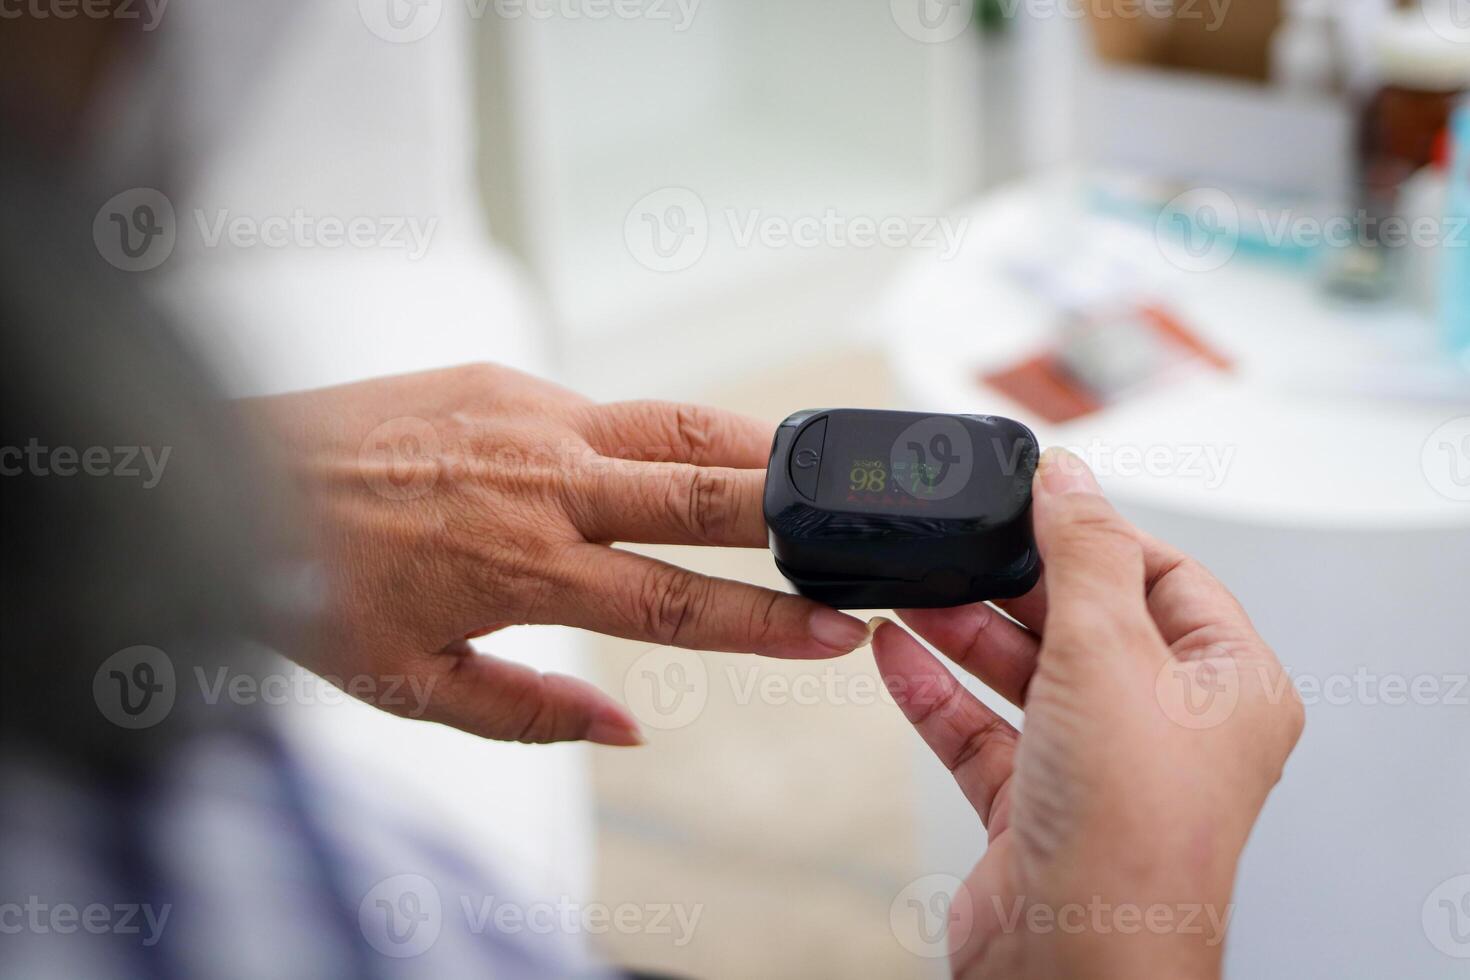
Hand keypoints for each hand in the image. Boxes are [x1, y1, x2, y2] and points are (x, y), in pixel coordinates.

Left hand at [245, 363, 869, 745]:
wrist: (223, 476)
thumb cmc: (308, 589)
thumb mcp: (413, 685)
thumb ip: (530, 712)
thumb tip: (631, 727)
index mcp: (524, 568)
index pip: (680, 601)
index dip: (771, 623)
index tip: (839, 630)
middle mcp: (541, 481)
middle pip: (704, 494)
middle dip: (793, 516)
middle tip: (857, 529)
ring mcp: (526, 416)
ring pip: (673, 425)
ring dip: (750, 445)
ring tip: (806, 464)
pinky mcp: (502, 376)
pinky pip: (607, 405)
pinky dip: (663, 431)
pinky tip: (687, 449)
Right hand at [873, 449, 1303, 978]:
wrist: (1073, 961)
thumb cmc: (1129, 830)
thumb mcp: (1107, 650)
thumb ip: (1083, 553)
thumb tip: (1068, 479)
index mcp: (1227, 687)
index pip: (1167, 578)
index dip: (1099, 536)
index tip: (1038, 502)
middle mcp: (1168, 729)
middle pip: (1086, 623)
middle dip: (1016, 587)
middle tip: (964, 547)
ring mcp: (1099, 769)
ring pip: (1026, 676)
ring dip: (965, 633)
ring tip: (913, 592)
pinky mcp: (1033, 809)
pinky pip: (981, 730)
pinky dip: (937, 692)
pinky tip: (895, 653)